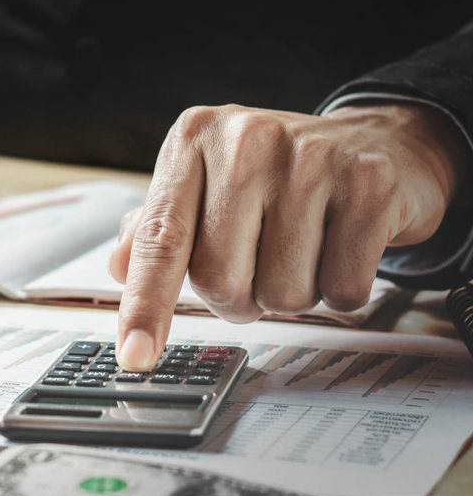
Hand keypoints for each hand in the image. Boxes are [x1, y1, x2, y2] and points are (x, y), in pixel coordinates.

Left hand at [109, 103, 466, 371]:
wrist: (375, 143)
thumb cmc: (277, 172)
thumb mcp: (207, 182)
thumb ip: (159, 227)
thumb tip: (119, 267)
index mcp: (193, 140)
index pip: (161, 239)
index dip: (145, 304)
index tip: (134, 355)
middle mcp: (246, 141)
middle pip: (220, 280)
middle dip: (238, 297)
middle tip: (258, 263)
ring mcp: (311, 158)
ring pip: (282, 294)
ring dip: (290, 293)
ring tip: (302, 247)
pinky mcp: (370, 185)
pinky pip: (341, 289)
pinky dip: (339, 289)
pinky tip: (339, 245)